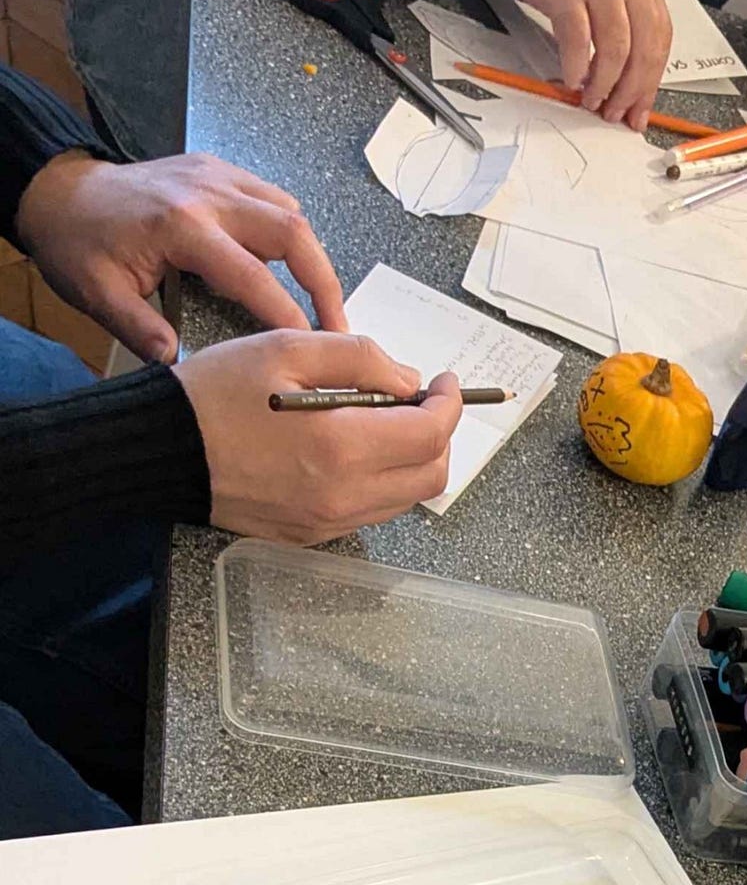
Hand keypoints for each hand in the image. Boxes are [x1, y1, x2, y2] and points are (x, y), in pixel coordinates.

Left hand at [15, 151, 345, 364]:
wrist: (59, 193)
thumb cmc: (79, 243)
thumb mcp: (98, 294)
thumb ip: (140, 330)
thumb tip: (180, 365)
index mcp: (181, 227)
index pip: (255, 278)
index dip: (290, 318)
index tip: (312, 351)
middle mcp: (209, 195)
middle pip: (294, 232)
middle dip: (325, 283)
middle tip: (340, 328)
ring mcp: (217, 177)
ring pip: (291, 213)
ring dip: (313, 259)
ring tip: (321, 305)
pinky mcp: (219, 172)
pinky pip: (272, 199)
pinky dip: (291, 234)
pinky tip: (289, 267)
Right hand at [175, 330, 460, 542]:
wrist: (160, 450)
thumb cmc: (213, 396)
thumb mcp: (285, 348)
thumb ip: (359, 358)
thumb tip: (408, 380)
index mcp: (340, 447)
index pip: (431, 434)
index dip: (449, 404)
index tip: (445, 383)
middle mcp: (341, 495)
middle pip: (431, 475)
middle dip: (438, 435)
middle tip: (418, 403)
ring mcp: (327, 522)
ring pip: (405, 497)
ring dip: (411, 459)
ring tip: (383, 421)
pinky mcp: (311, 535)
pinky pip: (370, 512)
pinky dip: (381, 481)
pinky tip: (354, 449)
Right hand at [508, 0, 671, 130]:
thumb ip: (629, 22)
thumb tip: (630, 80)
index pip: (660, 42)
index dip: (651, 83)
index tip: (640, 109)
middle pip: (642, 50)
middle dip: (630, 92)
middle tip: (616, 113)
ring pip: (615, 49)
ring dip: (605, 85)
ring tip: (593, 100)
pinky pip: (578, 39)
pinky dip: (577, 67)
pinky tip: (574, 79)